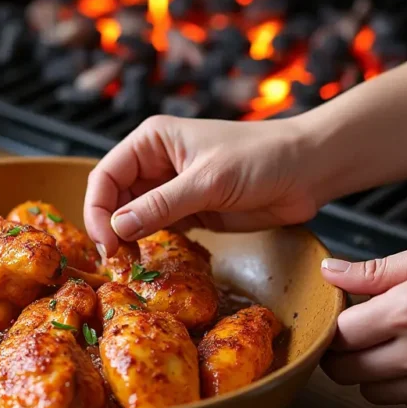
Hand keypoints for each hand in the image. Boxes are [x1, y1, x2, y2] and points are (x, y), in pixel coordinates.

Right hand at [84, 115, 318, 255]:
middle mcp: (155, 163)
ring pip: (133, 216)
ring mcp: (171, 188)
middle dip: (110, 227)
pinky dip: (149, 244)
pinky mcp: (189, 210)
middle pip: (114, 198)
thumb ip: (162, 205)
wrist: (309, 170)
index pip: (106, 175)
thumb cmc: (261, 158)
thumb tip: (118, 228)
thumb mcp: (207, 181)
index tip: (107, 243)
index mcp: (152, 142)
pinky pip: (157, 229)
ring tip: (130, 265)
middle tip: (117, 261)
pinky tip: (149, 261)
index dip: (98, 209)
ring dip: (128, 239)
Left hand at [321, 240, 406, 407]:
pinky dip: (402, 385)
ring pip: (373, 393)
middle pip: (347, 372)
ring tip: (384, 346)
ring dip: (368, 373)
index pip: (339, 336)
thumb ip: (374, 271)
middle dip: (340, 354)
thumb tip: (329, 271)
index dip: (332, 327)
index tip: (339, 317)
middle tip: (352, 335)